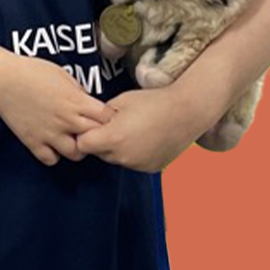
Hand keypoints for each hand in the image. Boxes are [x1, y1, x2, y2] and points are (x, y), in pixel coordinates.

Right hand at [0, 57, 113, 166]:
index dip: (107, 118)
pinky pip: (51, 159)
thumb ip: (79, 93)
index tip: (101, 116)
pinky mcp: (33, 142)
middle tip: (88, 128)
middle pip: (96, 138)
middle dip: (96, 134)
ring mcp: (50, 134)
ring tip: (70, 137)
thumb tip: (87, 103)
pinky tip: (51, 143)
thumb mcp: (63, 75)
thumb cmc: (31, 71)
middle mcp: (66, 120)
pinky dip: (53, 154)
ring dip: (76, 147)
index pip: (107, 118)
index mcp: (76, 102)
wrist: (2, 79)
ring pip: (76, 154)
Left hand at [75, 84, 208, 172]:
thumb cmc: (153, 102)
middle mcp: (124, 156)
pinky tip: (144, 138)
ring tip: (133, 130)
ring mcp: (138, 164)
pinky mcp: (150, 168)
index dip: (85, 134)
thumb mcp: (120, 101)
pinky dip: (133, 154)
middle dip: (100, 141)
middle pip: (99, 153)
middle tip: (114, 125)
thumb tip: (90, 123)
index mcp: (113, 138)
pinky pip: (132, 163)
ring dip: (117, 148)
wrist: (187, 112)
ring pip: (115, 159)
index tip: (92, 127)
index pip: (83, 144)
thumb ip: (100, 116)